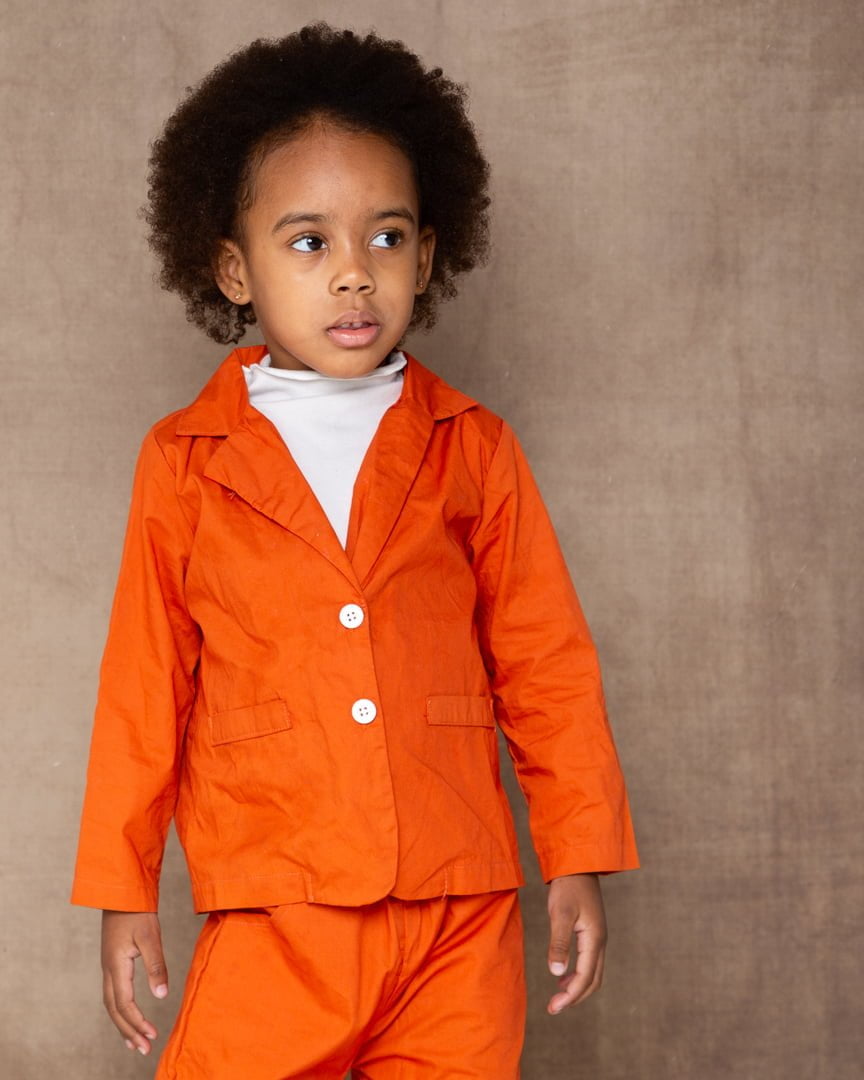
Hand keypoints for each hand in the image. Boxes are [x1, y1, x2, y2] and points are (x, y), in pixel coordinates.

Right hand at [101, 910, 168, 1055]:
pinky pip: (112, 993)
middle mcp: (108, 970)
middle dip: (129, 1030)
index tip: (152, 1036)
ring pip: (111, 1004)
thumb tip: (162, 996)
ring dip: (123, 1024)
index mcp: (116, 966)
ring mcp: (107, 966)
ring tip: (134, 1042)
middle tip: (144, 1049)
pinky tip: (128, 1014)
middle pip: (114, 1009)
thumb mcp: (150, 937)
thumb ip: (156, 966)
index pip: (125, 1004)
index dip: (138, 1022)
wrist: (121, 891)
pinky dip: (120, 1010)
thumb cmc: (137, 911)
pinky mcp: (112, 961)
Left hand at [545, 872, 606, 1013]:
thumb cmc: (568, 886)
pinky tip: (563, 974)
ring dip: (577, 987)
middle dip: (575, 996)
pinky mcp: (592, 931)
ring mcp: (598, 936)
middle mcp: (600, 941)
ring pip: (593, 972)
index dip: (570, 996)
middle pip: (593, 980)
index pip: (585, 978)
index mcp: (594, 939)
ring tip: (558, 995)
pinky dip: (578, 974)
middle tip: (554, 1007)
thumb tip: (556, 973)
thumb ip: (559, 943)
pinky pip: (590, 961)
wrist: (578, 863)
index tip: (553, 1008)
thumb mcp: (560, 914)